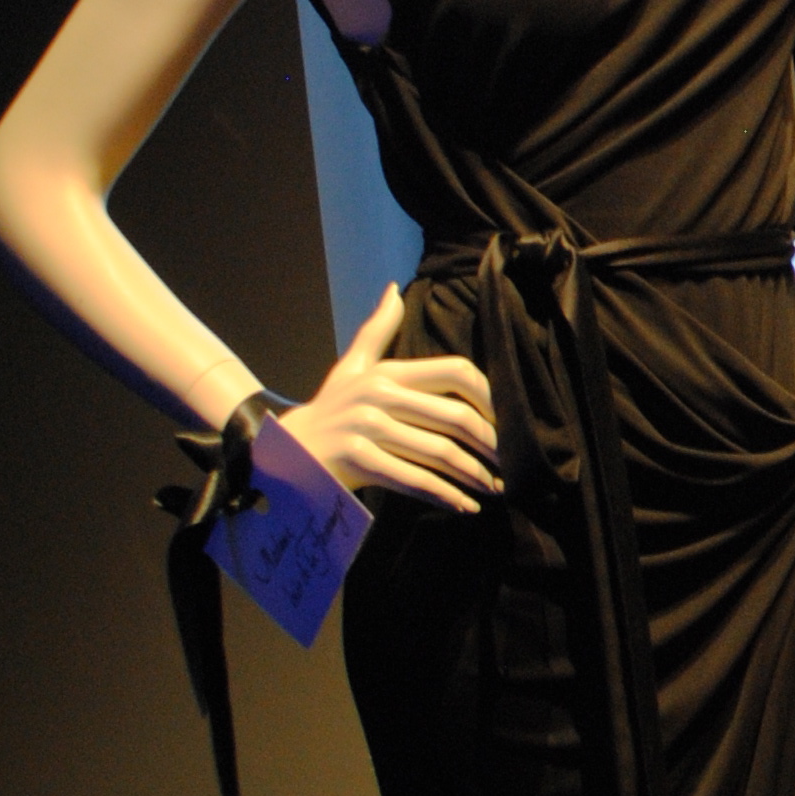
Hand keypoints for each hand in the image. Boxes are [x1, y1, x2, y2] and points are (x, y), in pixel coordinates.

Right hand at [282, 286, 501, 510]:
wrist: (285, 452)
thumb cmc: (329, 410)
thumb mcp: (351, 367)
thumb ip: (376, 330)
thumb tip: (394, 289)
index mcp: (387, 372)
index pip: (455, 371)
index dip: (488, 396)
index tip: (503, 420)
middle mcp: (379, 395)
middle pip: (455, 416)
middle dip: (489, 443)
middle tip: (508, 462)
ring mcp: (366, 427)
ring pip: (439, 452)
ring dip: (473, 474)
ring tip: (494, 488)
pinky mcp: (357, 459)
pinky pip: (414, 479)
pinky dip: (444, 495)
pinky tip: (464, 506)